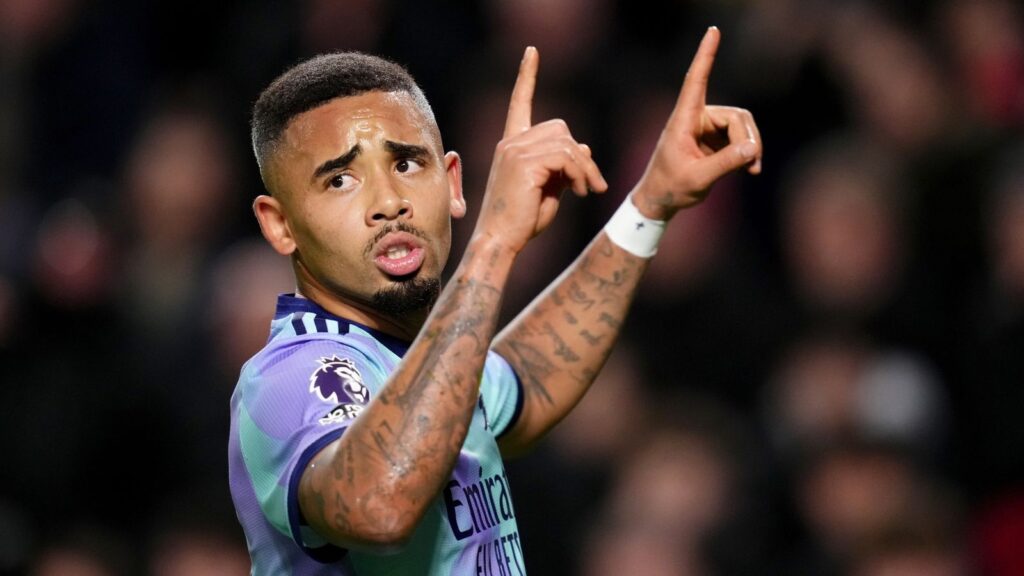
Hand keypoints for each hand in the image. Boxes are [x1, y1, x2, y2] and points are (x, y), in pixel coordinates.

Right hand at [474, 47, 607, 253]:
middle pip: (561, 128)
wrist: (501, 240)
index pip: (520, 103)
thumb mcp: (549, 188)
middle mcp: (511, 142)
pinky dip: (581, 174)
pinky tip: (581, 193)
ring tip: (588, 191)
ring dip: (585, 169)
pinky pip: (566, 157)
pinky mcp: (524, 163)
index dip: (527, 77)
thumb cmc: (523, 219)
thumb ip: (564, 165)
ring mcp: (515, 150)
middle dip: (582, 156)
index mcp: (512, 145)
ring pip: (567, 143)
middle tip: (592, 185)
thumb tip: (584, 148)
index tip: (531, 52)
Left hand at [632, 27, 762, 220]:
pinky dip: (748, 153)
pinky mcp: (716, 139)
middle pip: (736, 116)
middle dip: (747, 139)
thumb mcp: (698, 179)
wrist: (661, 199)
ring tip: (752, 169)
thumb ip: (725, 163)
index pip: (696, 81)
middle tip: (752, 165)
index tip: (713, 31)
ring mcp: (707, 127)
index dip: (706, 55)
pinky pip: (742, 138)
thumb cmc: (671, 187)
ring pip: (743, 126)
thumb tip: (753, 148)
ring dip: (751, 147)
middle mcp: (696, 117)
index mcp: (683, 119)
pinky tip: (750, 169)